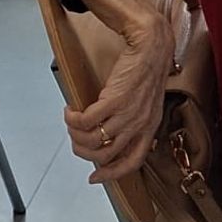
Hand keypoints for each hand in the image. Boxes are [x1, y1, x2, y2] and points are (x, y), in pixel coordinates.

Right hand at [65, 15, 171, 182]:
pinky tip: (70, 110)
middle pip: (105, 155)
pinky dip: (72, 119)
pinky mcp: (115, 99)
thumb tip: (111, 135)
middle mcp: (140, 123)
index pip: (133, 161)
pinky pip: (86, 120)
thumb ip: (134, 119)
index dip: (112, 174)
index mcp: (150, 126)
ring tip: (71, 123)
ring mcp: (129, 112)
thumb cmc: (147, 68)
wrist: (151, 44)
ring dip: (75, 134)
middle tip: (75, 139)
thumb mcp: (147, 101)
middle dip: (84, 151)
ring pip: (93, 140)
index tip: (95, 177)